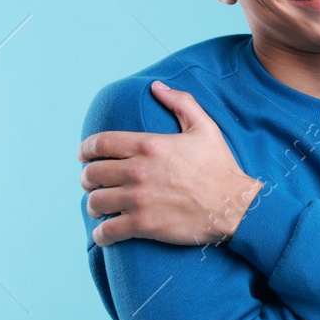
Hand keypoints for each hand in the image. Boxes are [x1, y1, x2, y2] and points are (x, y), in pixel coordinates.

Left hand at [79, 81, 262, 246]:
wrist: (235, 206)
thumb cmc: (221, 168)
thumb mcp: (205, 128)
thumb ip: (181, 103)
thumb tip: (157, 86)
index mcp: (149, 145)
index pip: (99, 144)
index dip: (86, 150)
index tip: (84, 157)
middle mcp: (138, 171)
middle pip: (91, 174)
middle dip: (88, 179)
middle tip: (95, 184)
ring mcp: (139, 199)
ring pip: (95, 202)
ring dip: (94, 205)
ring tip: (100, 208)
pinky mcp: (143, 225)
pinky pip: (107, 230)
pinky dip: (102, 233)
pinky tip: (105, 232)